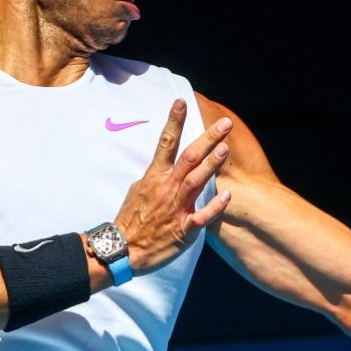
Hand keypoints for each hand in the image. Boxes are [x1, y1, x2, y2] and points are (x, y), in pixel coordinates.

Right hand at [115, 98, 231, 274]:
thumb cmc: (130, 218)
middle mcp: (167, 188)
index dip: (174, 121)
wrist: (123, 248)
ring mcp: (176, 208)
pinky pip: (201, 217)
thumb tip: (164, 163)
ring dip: (212, 164)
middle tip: (225, 123)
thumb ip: (156, 175)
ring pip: (196, 181)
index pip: (166, 142)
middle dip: (208, 138)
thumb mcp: (138, 189)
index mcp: (155, 176)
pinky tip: (228, 196)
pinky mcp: (183, 229)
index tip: (181, 102)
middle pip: (189, 157)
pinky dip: (214, 207)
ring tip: (226, 148)